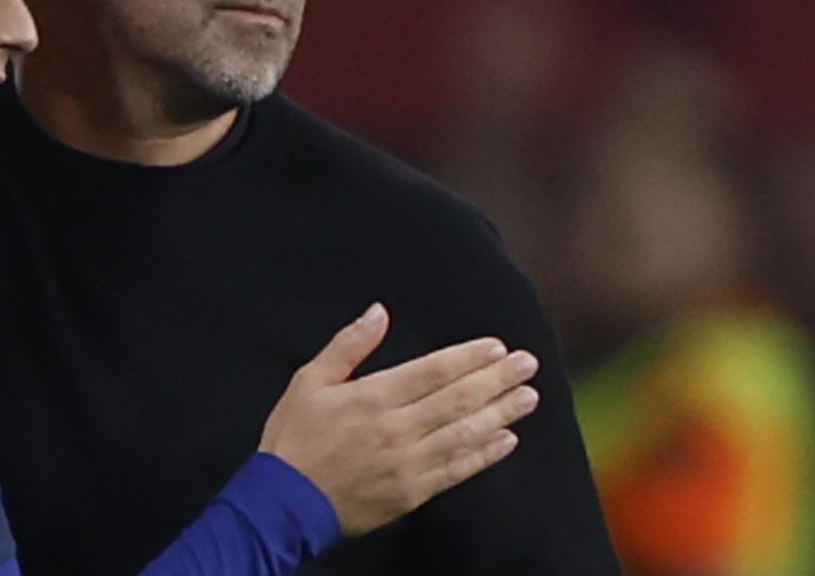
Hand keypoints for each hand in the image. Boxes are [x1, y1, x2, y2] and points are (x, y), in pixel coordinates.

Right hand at [259, 303, 538, 535]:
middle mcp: (397, 428)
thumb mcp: (309, 381)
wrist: (286, 501)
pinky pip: (457, 470)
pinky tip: (506, 441)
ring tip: (528, 397)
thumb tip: (378, 312)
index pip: (433, 371)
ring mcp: (408, 463)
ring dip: (501, 414)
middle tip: (528, 365)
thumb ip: (348, 345)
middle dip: (497, 380)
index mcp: (373, 397)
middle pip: (458, 399)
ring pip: (465, 433)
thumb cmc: (294, 437)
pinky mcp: (412, 492)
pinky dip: (484, 455)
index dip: (469, 358)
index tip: (498, 348)